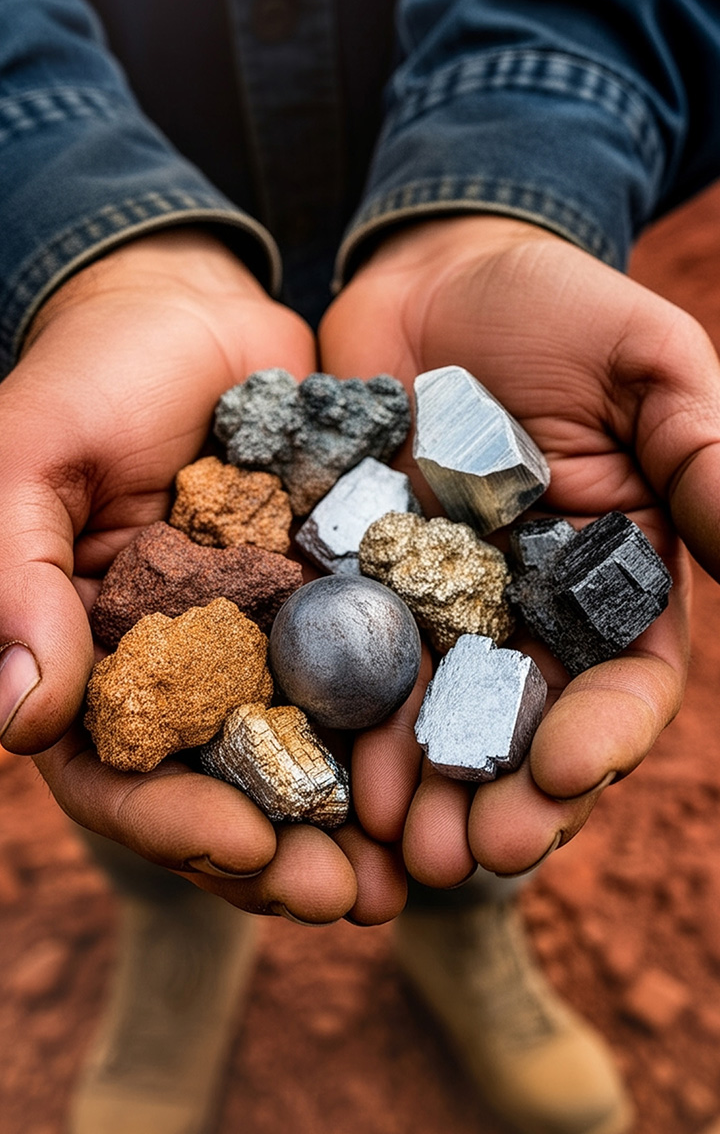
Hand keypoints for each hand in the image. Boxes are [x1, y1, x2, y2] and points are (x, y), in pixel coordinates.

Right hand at [0, 228, 403, 924]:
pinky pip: (368, 684)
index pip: (117, 775)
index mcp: (95, 662)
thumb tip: (15, 719)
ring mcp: (260, 647)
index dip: (174, 823)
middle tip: (350, 897)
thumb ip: (16, 578)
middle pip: (221, 791)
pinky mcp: (332, 607)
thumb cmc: (92, 376)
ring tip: (409, 871)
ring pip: (302, 758)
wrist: (192, 312)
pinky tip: (446, 767)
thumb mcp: (31, 456)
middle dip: (281, 853)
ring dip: (349, 821)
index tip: (248, 849)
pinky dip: (400, 733)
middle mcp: (181, 674)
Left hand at [319, 214, 718, 880]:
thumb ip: (704, 455)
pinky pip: (350, 666)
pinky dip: (341, 722)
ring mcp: (436, 609)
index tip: (560, 771)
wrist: (434, 277)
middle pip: (524, 729)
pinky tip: (323, 768)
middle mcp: (526, 615)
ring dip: (418, 790)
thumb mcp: (646, 364)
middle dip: (500, 799)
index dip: (602, 737)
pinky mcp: (358, 587)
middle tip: (465, 856)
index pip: (623, 684)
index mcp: (611, 582)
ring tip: (393, 847)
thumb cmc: (556, 309)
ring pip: (433, 721)